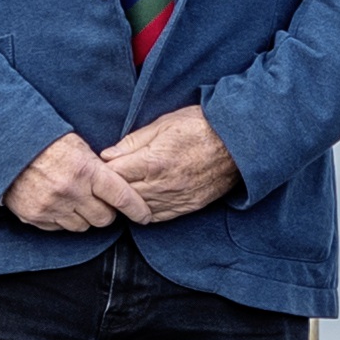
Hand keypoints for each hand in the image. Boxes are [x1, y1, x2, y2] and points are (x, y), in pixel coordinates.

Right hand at [4, 133, 134, 235]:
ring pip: (82, 227)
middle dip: (106, 212)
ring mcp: (52, 207)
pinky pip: (59, 228)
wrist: (7, 147)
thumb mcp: (79, 147)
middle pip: (104, 219)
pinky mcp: (35, 217)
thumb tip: (118, 186)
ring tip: (75, 199)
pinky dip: (62, 219)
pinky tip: (57, 203)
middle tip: (100, 201)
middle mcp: (71, 192)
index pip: (121, 197)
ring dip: (84, 217)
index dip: (137, 209)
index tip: (145, 216)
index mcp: (86, 171)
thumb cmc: (47, 142)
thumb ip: (98, 169)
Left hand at [100, 104, 237, 221]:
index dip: (104, 170)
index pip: (113, 175)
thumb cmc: (201, 126)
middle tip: (109, 179)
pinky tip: (144, 199)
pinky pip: (158, 217)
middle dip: (112, 188)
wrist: (238, 141)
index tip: (102, 166)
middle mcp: (162, 185)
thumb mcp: (163, 123)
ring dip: (128, 201)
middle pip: (122, 196)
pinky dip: (146, 210)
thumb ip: (132, 142)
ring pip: (138, 210)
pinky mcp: (187, 207)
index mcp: (153, 161)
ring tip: (126, 189)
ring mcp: (175, 199)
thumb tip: (107, 155)